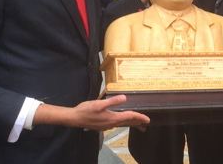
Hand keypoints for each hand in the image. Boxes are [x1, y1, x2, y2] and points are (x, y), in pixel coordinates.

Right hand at [34, 95, 149, 130]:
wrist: (74, 118)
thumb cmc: (86, 110)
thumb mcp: (99, 103)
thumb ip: (112, 101)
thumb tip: (124, 98)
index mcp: (112, 118)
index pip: (129, 117)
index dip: (139, 117)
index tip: (148, 119)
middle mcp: (111, 123)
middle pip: (127, 122)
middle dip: (137, 122)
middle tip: (146, 122)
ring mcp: (106, 126)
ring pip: (122, 124)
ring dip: (130, 123)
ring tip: (137, 123)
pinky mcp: (102, 125)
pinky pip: (116, 124)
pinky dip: (123, 122)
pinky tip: (121, 121)